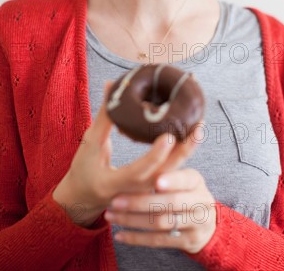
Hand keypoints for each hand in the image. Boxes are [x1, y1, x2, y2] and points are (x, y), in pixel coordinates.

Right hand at [52, 80, 188, 226]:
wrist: (84, 197)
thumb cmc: (84, 169)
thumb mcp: (90, 144)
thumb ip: (103, 118)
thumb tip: (111, 86)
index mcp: (113, 184)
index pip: (139, 172)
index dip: (154, 155)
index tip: (168, 137)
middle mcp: (134, 192)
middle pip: (165, 175)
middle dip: (184, 151)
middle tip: (197, 128)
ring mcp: (146, 192)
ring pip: (172, 174)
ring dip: (187, 150)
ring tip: (199, 126)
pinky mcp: (153, 187)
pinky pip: (170, 171)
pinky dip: (181, 153)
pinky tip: (190, 134)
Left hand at [104, 162, 216, 253]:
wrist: (206, 222)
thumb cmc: (186, 191)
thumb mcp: (184, 176)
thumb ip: (170, 164)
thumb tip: (153, 140)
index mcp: (196, 181)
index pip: (185, 179)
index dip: (172, 181)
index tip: (156, 181)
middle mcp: (200, 202)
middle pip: (169, 203)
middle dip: (140, 202)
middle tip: (115, 200)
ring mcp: (195, 225)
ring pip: (161, 223)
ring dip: (133, 220)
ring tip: (110, 215)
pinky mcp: (187, 242)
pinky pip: (159, 242)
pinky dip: (137, 238)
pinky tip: (119, 235)